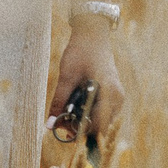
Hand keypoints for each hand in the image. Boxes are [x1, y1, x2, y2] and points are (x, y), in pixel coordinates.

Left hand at [48, 18, 125, 141]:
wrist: (92, 36)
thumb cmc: (81, 53)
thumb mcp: (67, 78)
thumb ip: (59, 102)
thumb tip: (50, 124)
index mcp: (110, 95)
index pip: (98, 125)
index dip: (80, 131)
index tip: (63, 130)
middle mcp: (117, 99)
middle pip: (100, 126)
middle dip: (80, 127)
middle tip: (60, 123)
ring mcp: (116, 98)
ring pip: (100, 120)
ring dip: (82, 121)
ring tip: (64, 113)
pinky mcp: (111, 95)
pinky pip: (100, 112)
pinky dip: (87, 113)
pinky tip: (73, 107)